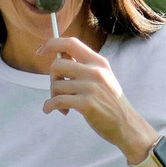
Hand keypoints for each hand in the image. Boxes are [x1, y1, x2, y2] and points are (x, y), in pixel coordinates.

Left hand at [38, 35, 154, 159]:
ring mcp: (91, 87)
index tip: (40, 50)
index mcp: (98, 62)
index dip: (52, 44)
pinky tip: (54, 111)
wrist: (125, 123)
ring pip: (56, 85)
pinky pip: (56, 101)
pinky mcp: (86, 104)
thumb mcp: (101, 76)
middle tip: (58, 90)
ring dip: (53, 96)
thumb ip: (82, 65)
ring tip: (62, 105)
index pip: (71, 43)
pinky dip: (50, 106)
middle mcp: (95, 71)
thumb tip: (59, 53)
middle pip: (57, 64)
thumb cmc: (109, 100)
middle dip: (52, 78)